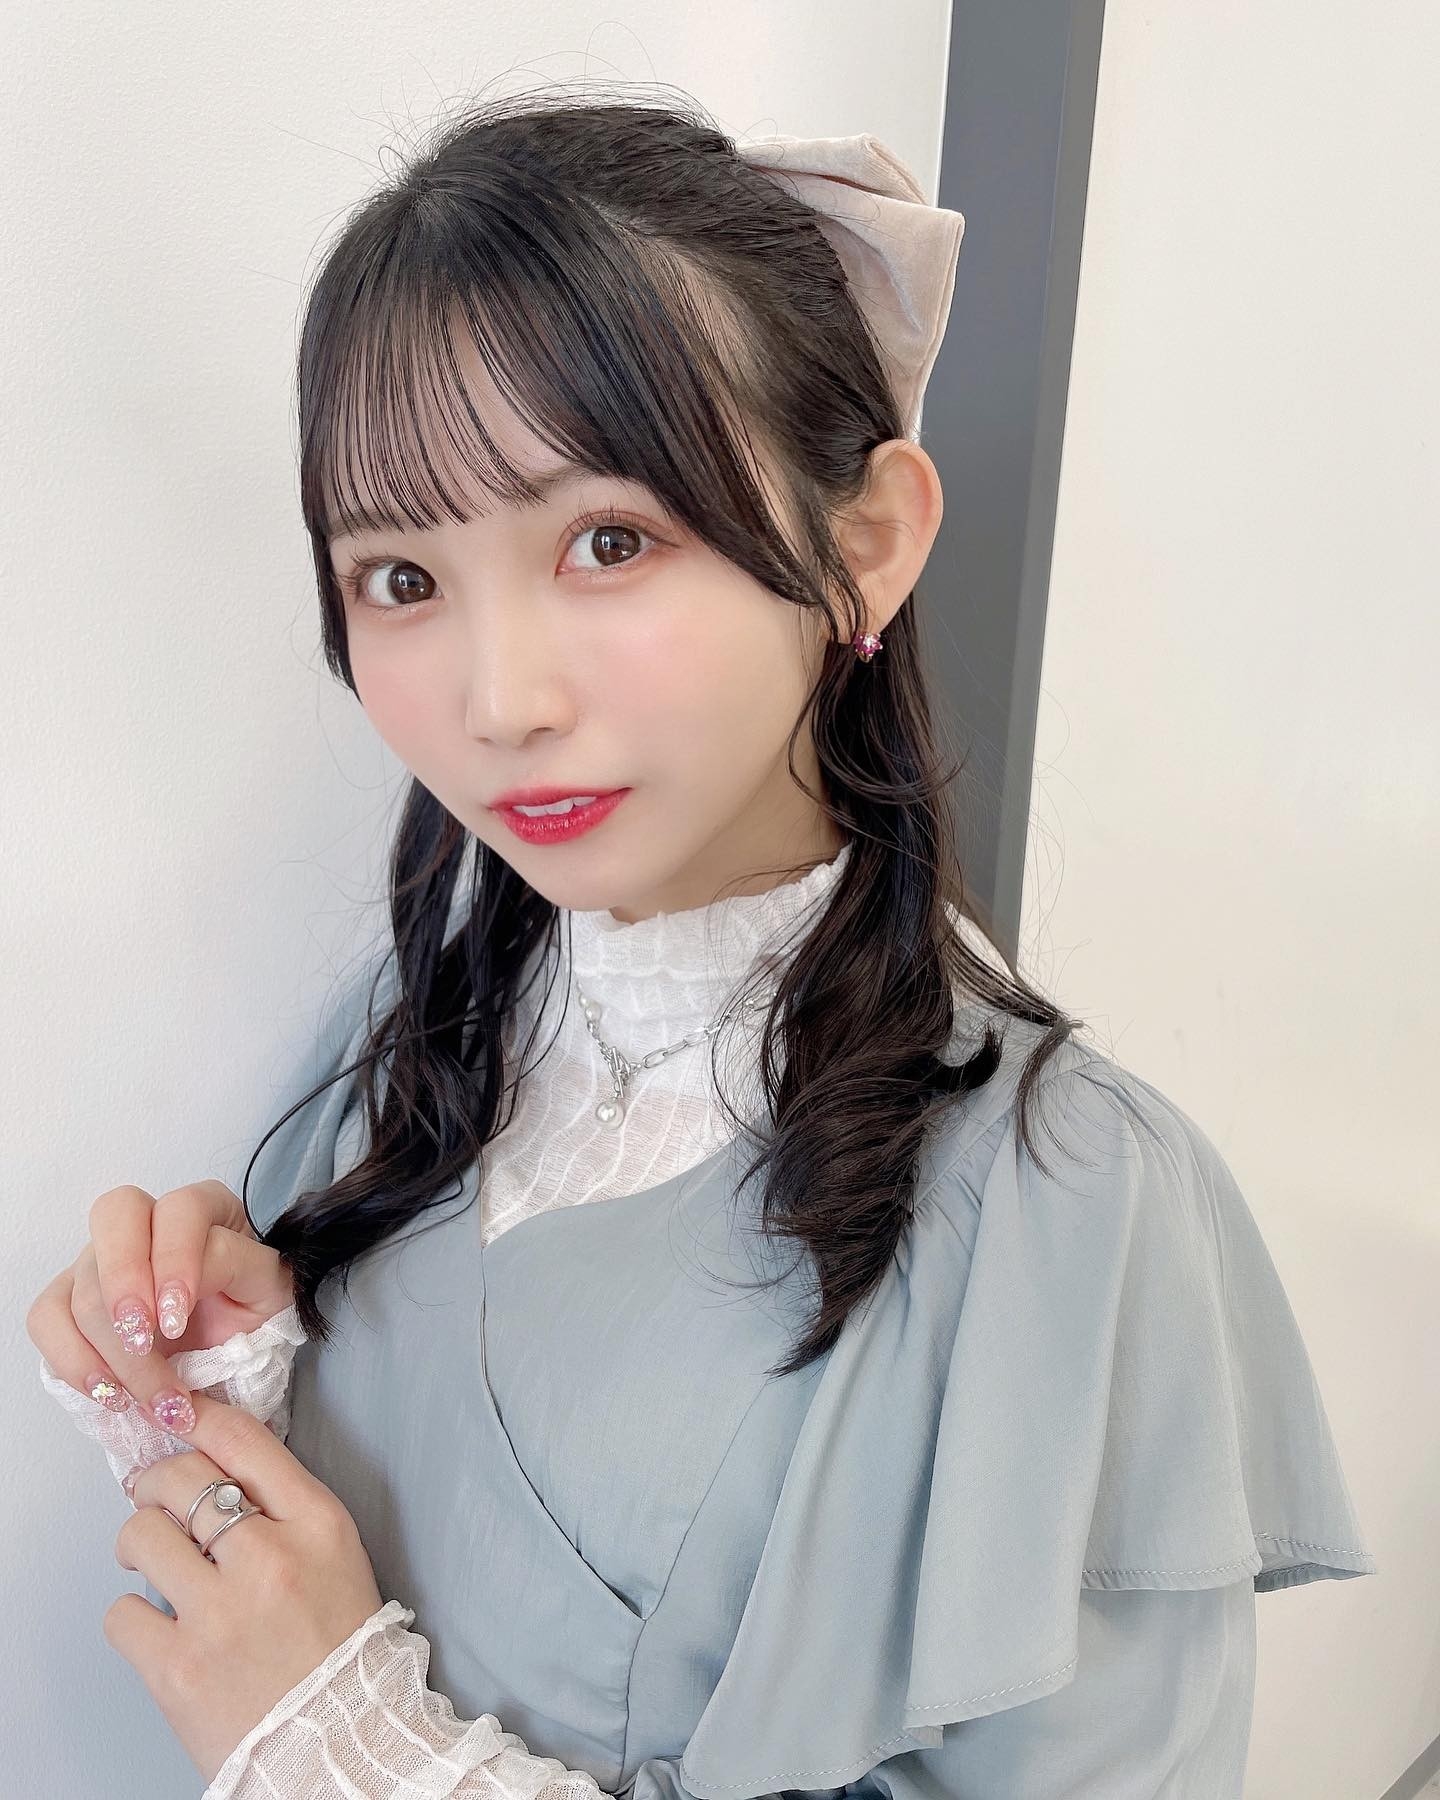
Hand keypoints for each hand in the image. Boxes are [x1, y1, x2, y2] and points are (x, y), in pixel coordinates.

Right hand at [27, 1178, 297, 1444]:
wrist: (233, 1350)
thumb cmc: (254, 1310)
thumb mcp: (268, 1289)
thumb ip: (236, 1270)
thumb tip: (177, 1291)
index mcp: (205, 1207)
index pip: (180, 1210)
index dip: (173, 1261)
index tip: (175, 1319)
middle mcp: (148, 1220)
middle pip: (115, 1215)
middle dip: (122, 1281)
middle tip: (141, 1339)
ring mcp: (103, 1257)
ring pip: (81, 1279)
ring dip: (108, 1345)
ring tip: (144, 1394)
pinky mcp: (72, 1297)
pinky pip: (47, 1317)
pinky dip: (71, 1358)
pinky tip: (109, 1390)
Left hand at [108, 1390, 383, 1783]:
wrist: (340, 1739)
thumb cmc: (338, 1644)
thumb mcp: (334, 1551)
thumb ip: (282, 1502)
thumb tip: (212, 1459)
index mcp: (317, 1523)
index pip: (242, 1440)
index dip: (195, 1415)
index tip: (174, 1413)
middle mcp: (269, 1558)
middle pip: (180, 1478)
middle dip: (154, 1481)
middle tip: (154, 1499)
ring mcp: (220, 1614)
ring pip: (141, 1536)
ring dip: (138, 1543)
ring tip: (153, 1562)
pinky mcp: (178, 1668)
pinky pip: (121, 1614)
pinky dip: (132, 1615)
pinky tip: (159, 1624)